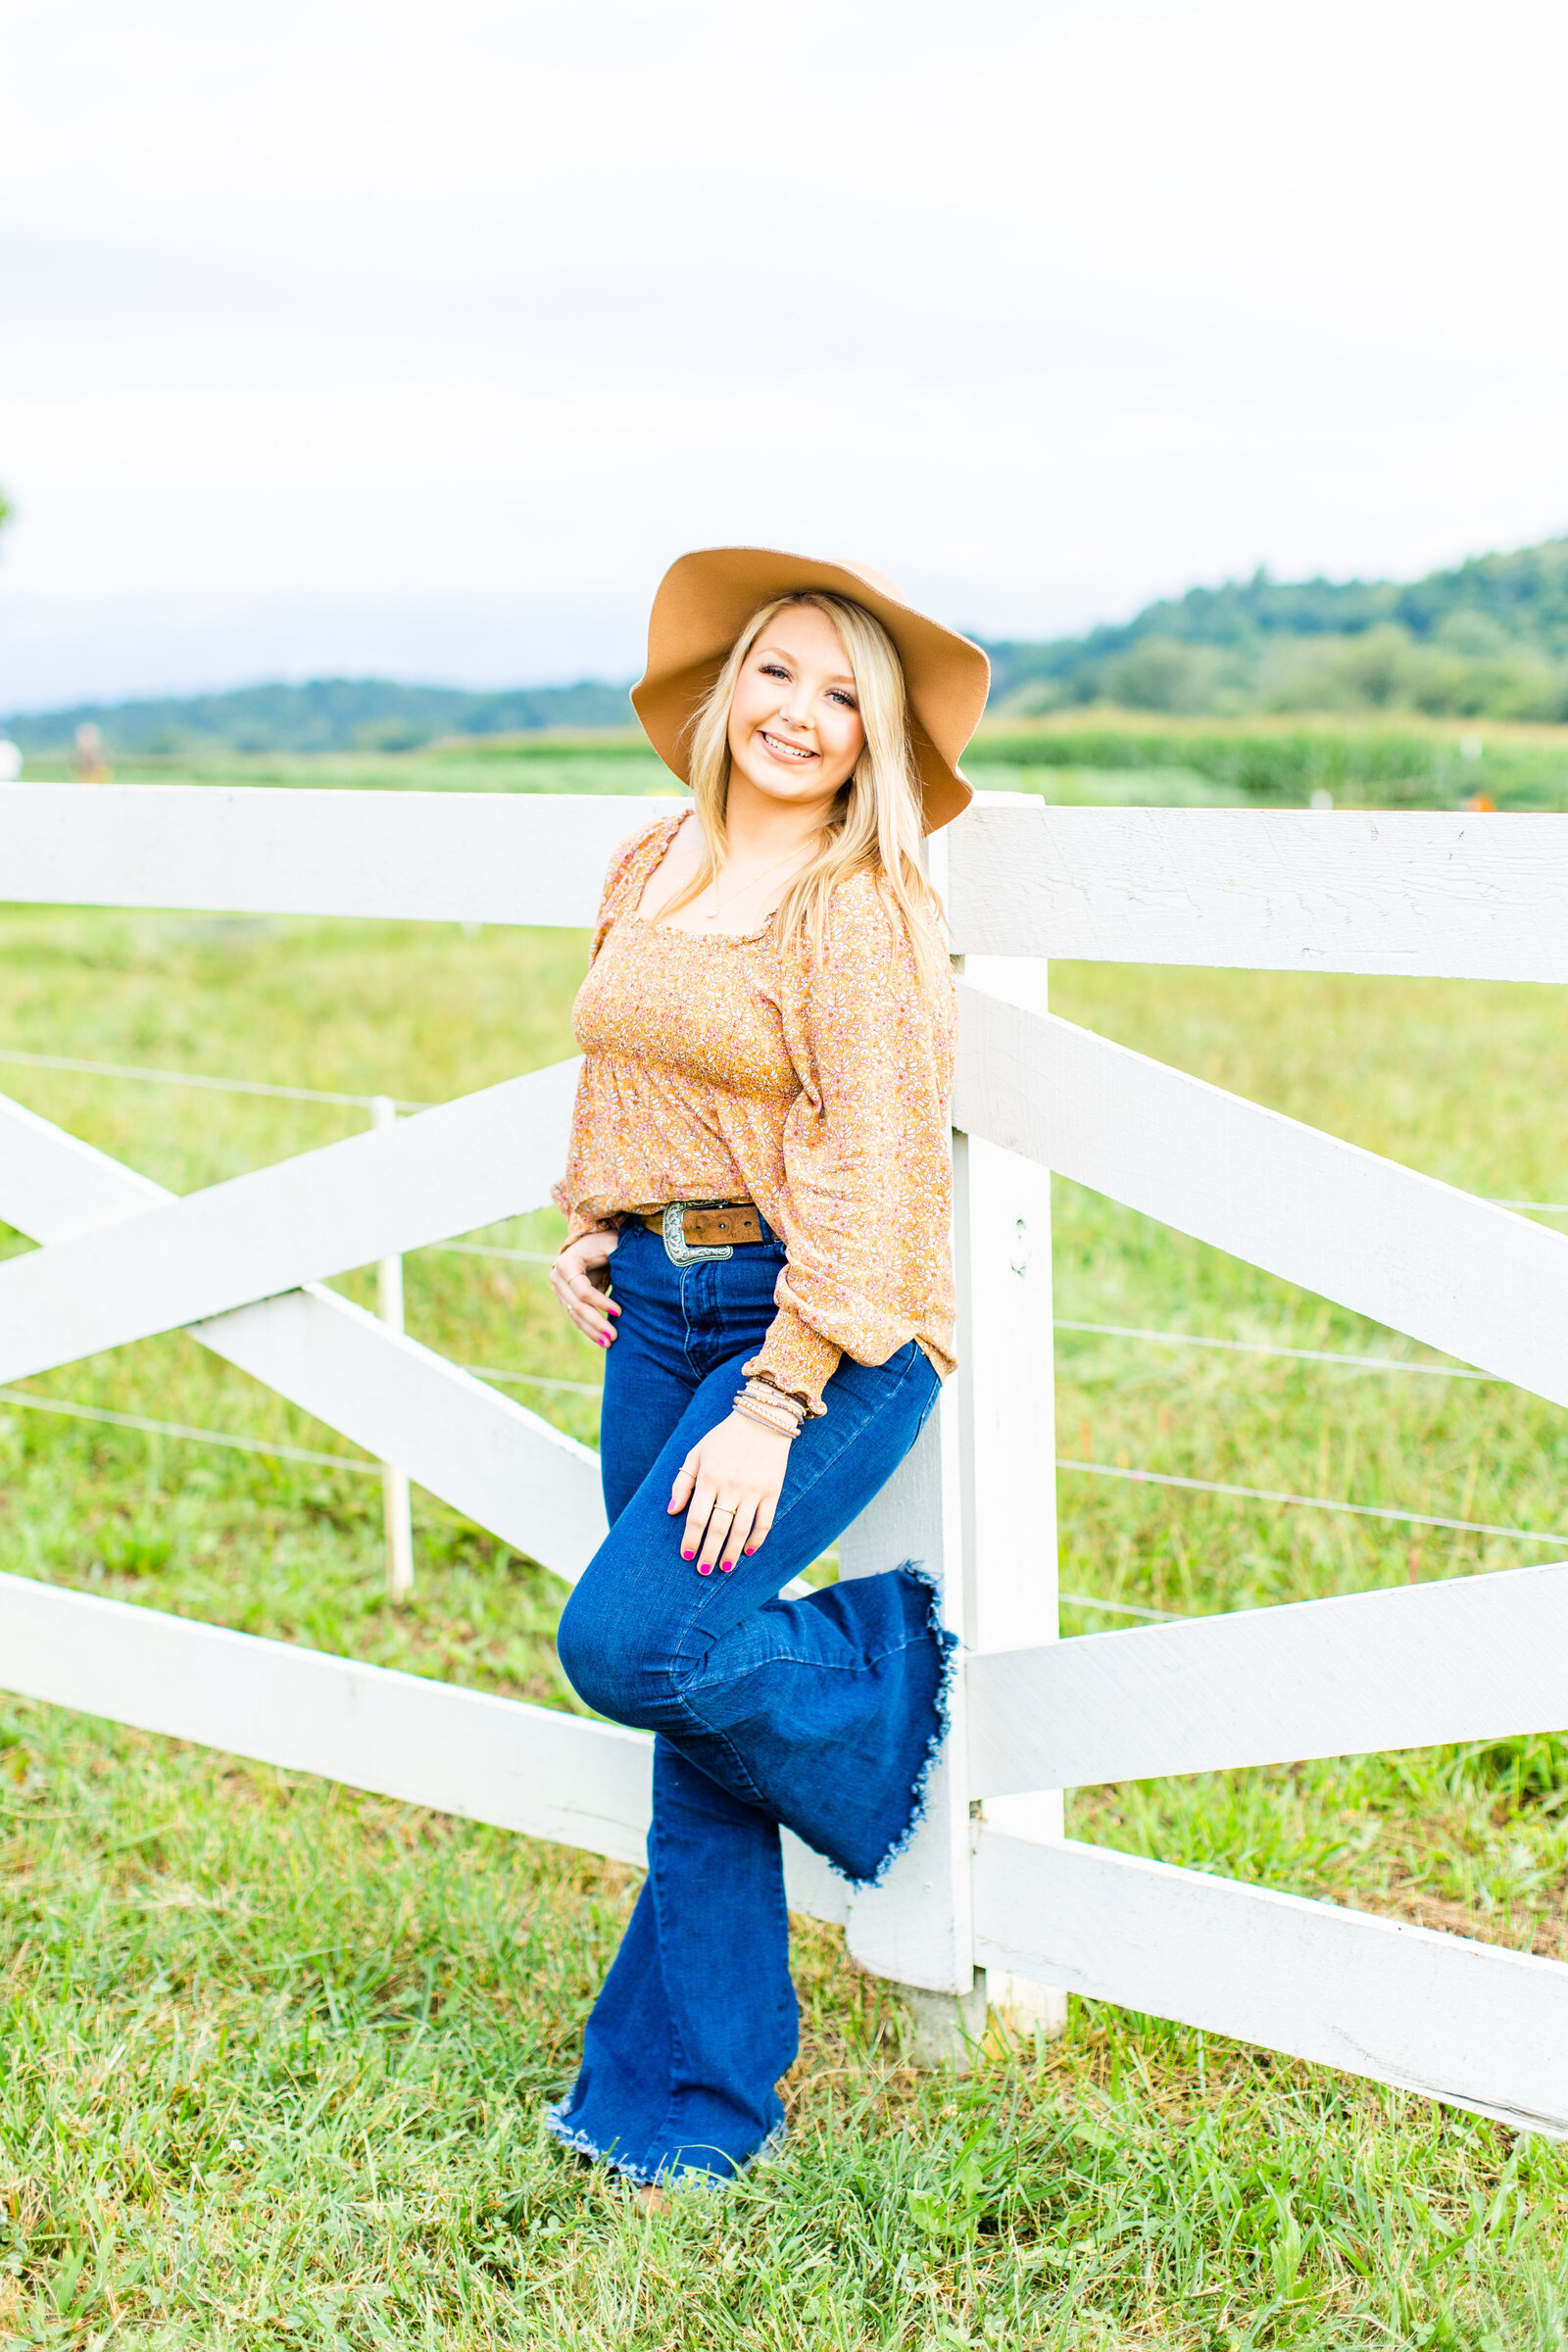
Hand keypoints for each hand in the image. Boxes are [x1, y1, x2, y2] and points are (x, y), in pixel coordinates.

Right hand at [550, 1228, 620, 1348]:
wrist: (589, 1243)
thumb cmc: (604, 1242)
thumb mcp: (611, 1243)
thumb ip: (618, 1252)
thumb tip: (633, 1268)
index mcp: (567, 1263)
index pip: (583, 1290)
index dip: (601, 1302)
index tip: (620, 1311)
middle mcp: (557, 1278)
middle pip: (577, 1306)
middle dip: (596, 1322)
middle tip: (614, 1336)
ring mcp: (559, 1290)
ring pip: (574, 1315)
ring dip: (592, 1331)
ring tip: (609, 1343)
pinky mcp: (565, 1299)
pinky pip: (575, 1317)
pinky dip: (588, 1329)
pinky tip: (602, 1340)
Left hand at [669, 1411, 789, 1572]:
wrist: (763, 1419)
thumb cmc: (724, 1437)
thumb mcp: (696, 1453)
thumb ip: (682, 1482)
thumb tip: (672, 1511)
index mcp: (709, 1477)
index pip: (697, 1518)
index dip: (691, 1540)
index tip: (686, 1555)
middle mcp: (731, 1486)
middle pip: (718, 1529)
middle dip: (709, 1553)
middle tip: (703, 1570)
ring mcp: (754, 1490)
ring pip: (741, 1531)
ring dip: (731, 1553)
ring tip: (723, 1568)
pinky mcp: (772, 1491)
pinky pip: (764, 1523)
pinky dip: (756, 1540)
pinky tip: (747, 1552)